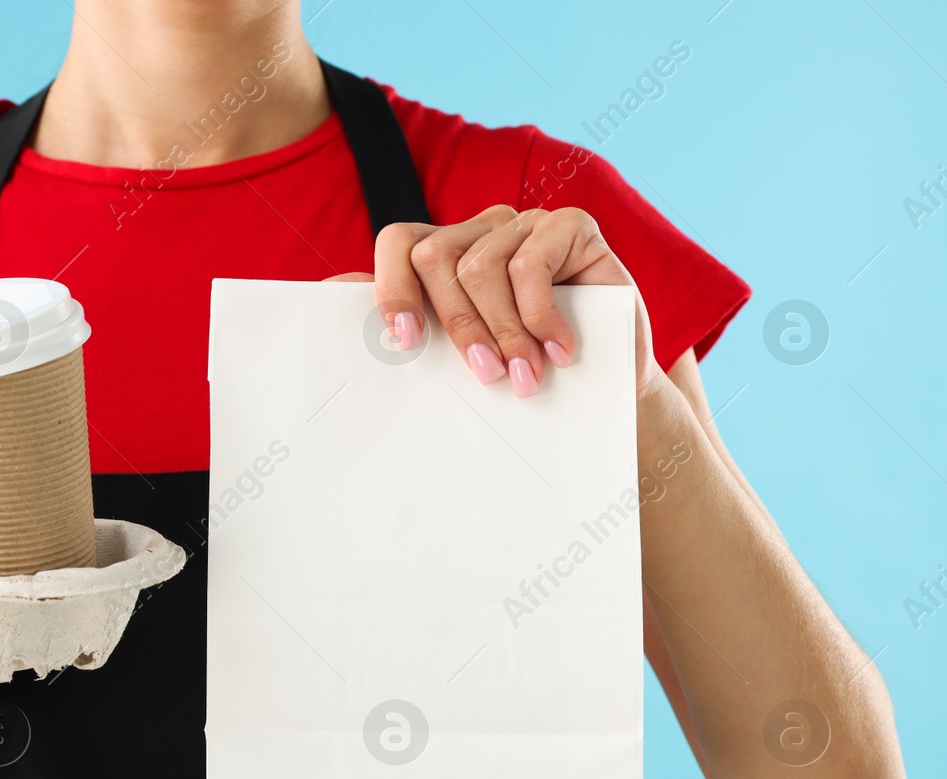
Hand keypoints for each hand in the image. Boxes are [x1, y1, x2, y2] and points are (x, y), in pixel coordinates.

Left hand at [331, 205, 658, 396]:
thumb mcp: (461, 356)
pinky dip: (540, 317)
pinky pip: (530, 263)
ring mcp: (525, 224)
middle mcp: (481, 231)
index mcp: (446, 255)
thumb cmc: (525, 372)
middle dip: (458, 326)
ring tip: (525, 376)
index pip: (398, 243)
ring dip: (504, 333)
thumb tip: (340, 302)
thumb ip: (413, 328)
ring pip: (481, 267)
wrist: (606, 386)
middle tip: (486, 375)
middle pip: (435, 257)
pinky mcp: (570, 225)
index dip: (393, 287)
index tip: (408, 341)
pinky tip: (560, 350)